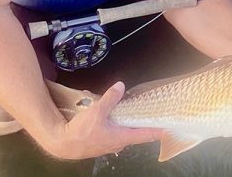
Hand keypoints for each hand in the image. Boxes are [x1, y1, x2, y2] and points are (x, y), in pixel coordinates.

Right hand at [47, 81, 161, 159]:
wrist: (62, 144)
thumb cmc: (81, 132)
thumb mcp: (96, 111)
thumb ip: (110, 98)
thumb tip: (121, 85)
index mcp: (122, 137)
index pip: (145, 135)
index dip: (158, 131)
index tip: (169, 127)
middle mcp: (118, 143)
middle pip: (135, 133)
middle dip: (141, 124)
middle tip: (149, 114)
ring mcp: (109, 145)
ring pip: (122, 132)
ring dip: (125, 123)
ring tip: (127, 111)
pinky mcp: (100, 143)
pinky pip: (111, 132)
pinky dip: (113, 124)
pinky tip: (107, 116)